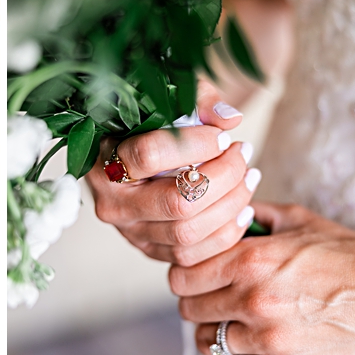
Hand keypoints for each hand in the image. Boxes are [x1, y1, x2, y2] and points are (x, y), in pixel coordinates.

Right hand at [85, 97, 254, 265]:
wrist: (131, 154)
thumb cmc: (148, 121)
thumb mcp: (167, 97)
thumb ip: (197, 100)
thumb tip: (230, 119)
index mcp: (105, 162)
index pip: (150, 156)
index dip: (195, 145)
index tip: (223, 136)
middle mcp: (114, 205)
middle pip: (176, 203)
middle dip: (222, 178)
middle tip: (243, 154)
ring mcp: (132, 234)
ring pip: (188, 234)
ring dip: (230, 205)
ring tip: (249, 176)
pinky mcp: (152, 252)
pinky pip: (193, 257)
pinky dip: (226, 234)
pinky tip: (244, 208)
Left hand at [170, 202, 354, 354]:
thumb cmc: (350, 261)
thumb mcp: (303, 223)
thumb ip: (258, 216)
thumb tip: (227, 211)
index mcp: (251, 261)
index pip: (181, 276)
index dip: (186, 276)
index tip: (198, 278)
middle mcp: (252, 301)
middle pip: (189, 310)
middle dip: (199, 303)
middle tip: (215, 302)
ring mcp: (266, 340)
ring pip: (207, 342)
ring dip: (215, 333)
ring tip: (234, 326)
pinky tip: (248, 350)